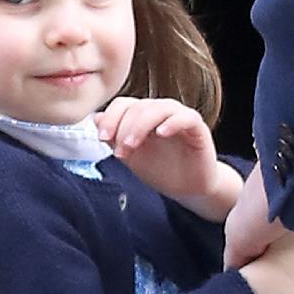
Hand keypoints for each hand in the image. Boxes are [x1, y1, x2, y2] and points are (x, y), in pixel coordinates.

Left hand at [94, 98, 236, 217]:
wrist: (189, 188)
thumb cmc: (162, 171)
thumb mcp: (132, 157)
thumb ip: (115, 139)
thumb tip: (96, 119)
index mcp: (142, 116)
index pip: (123, 104)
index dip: (111, 118)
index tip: (102, 138)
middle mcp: (160, 112)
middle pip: (138, 106)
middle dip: (123, 128)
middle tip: (120, 152)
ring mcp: (178, 117)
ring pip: (158, 108)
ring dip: (141, 125)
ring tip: (132, 146)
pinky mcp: (196, 127)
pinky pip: (185, 117)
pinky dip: (172, 122)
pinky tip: (161, 133)